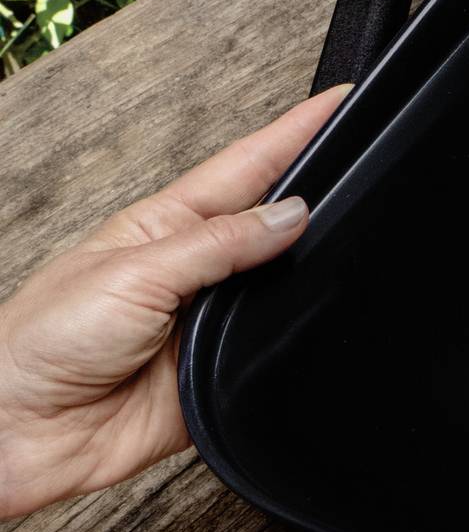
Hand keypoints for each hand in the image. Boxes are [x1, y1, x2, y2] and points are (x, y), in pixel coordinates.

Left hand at [0, 85, 346, 521]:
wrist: (18, 431)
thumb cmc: (42, 341)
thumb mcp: (133, 273)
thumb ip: (218, 245)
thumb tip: (292, 215)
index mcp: (167, 224)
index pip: (247, 166)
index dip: (296, 132)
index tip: (344, 99)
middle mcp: (193, 269)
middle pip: (273, 223)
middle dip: (321, 191)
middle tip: (370, 158)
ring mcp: (207, 324)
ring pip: (281, 289)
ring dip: (312, 271)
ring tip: (360, 235)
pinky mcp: (216, 379)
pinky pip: (269, 357)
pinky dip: (294, 345)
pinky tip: (317, 328)